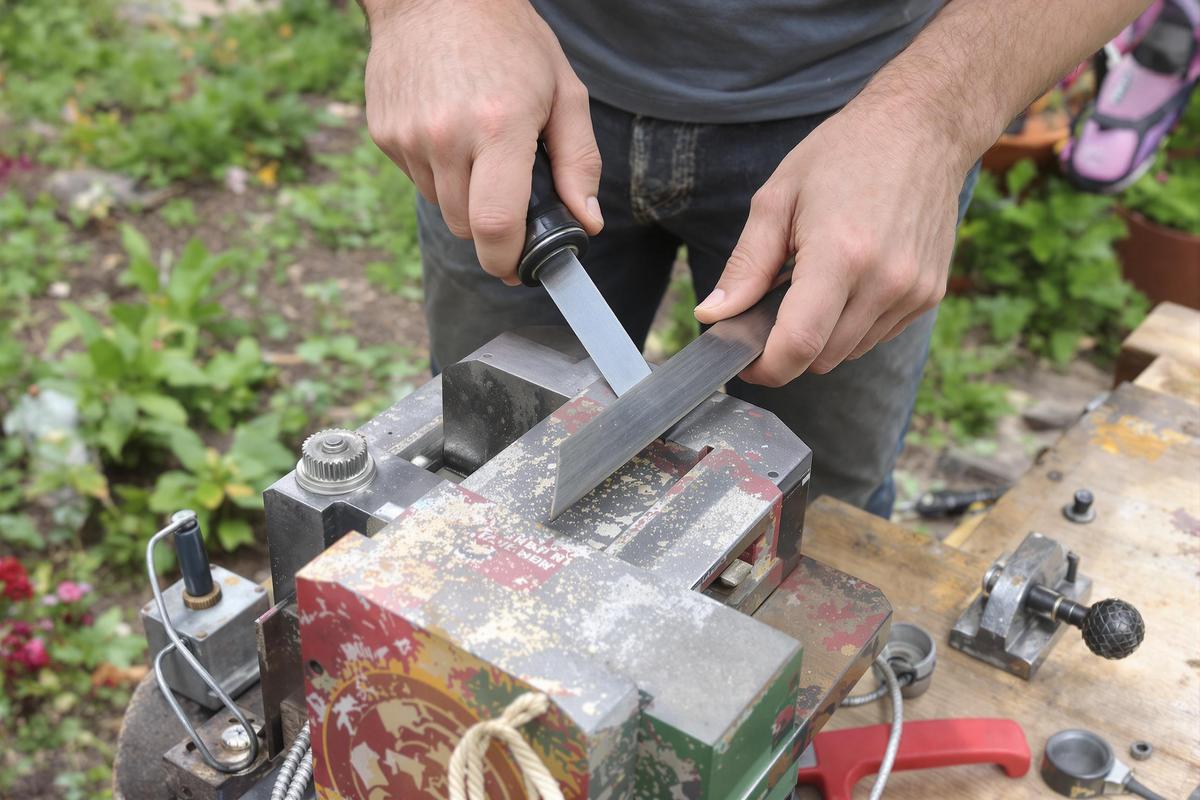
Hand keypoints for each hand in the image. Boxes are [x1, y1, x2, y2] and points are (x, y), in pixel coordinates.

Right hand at [362, 0, 602, 283]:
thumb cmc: (508, 38)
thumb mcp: (562, 91)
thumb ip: (580, 161)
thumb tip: (589, 221)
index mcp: (499, 127)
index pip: (496, 227)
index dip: (508, 261)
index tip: (519, 267)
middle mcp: (447, 136)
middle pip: (467, 227)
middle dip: (492, 225)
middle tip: (510, 190)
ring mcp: (408, 136)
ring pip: (442, 206)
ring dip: (465, 196)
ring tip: (478, 144)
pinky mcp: (383, 132)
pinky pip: (418, 179)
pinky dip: (438, 171)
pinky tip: (449, 128)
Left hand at [694, 101, 969, 385]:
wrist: (923, 128)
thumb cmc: (844, 154)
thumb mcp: (777, 199)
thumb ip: (746, 265)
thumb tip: (712, 313)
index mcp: (840, 255)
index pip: (798, 346)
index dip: (766, 368)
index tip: (746, 362)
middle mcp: (884, 280)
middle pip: (822, 358)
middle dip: (789, 348)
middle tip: (772, 310)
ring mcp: (913, 291)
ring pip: (850, 352)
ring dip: (823, 336)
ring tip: (815, 283)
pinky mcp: (931, 293)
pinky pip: (878, 335)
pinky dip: (853, 324)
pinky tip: (848, 281)